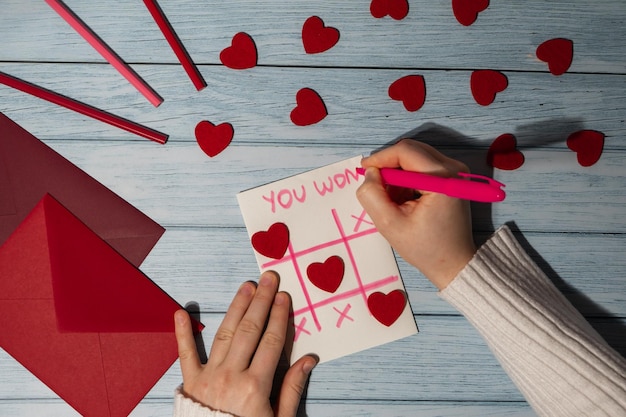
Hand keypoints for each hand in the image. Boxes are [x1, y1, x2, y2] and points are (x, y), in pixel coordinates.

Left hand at [174, 271, 316, 416]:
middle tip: (268, 278)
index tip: (283, 296)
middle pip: (250, 330)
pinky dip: (182, 333)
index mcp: (256, 386)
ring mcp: (209, 377)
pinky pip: (185, 354)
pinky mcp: (191, 382)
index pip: (271, 342)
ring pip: (225, 334)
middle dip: (261, 301)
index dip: (278, 316)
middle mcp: (232, 376)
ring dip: (236, 307)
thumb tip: (308, 360)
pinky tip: (180, 312)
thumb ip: (292, 389)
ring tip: (245, 286)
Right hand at [356, 139, 476, 289]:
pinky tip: (403, 198)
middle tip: (374, 185)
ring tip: (390, 198)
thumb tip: (370, 172)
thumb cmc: (424, 248)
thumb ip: (372, 195)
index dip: (380, 157)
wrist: (453, 263)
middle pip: (411, 150)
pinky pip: (423, 165)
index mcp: (441, 179)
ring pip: (415, 156)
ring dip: (397, 172)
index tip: (363, 171)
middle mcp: (453, 168)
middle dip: (388, 164)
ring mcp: (455, 171)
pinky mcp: (453, 177)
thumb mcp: (389, 224)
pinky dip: (407, 177)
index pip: (405, 151)